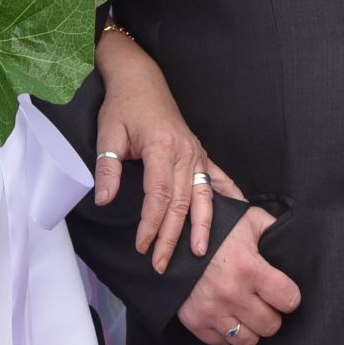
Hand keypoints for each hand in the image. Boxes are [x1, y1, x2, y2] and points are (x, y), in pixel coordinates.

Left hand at [94, 29, 243, 271]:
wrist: (140, 81)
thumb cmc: (123, 106)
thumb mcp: (108, 134)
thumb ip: (108, 168)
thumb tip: (105, 200)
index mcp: (162, 148)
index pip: (159, 196)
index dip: (151, 224)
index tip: (142, 246)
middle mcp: (184, 153)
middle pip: (182, 203)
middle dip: (172, 236)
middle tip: (162, 263)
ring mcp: (196, 153)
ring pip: (203, 196)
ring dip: (201, 226)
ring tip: (199, 253)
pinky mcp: (200, 153)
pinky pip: (219, 179)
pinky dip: (230, 197)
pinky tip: (238, 215)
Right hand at [176, 206, 300, 344]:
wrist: (170, 237)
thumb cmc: (214, 229)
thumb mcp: (248, 220)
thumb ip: (273, 230)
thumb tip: (292, 241)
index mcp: (249, 269)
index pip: (289, 300)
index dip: (290, 297)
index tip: (283, 293)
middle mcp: (231, 294)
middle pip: (271, 326)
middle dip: (271, 314)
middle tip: (264, 302)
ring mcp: (212, 311)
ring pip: (248, 340)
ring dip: (250, 327)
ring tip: (246, 311)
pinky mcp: (195, 321)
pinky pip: (222, 343)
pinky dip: (227, 333)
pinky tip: (227, 315)